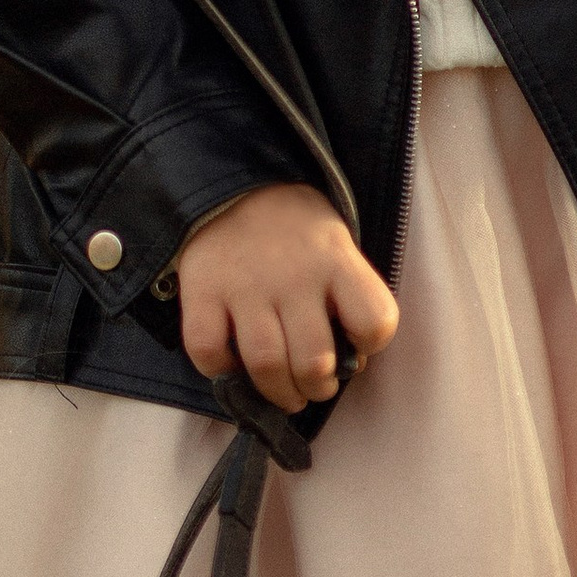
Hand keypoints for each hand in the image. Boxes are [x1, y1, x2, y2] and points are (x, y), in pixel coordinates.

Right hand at [175, 183, 398, 413]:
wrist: (234, 184)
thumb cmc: (296, 231)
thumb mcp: (336, 247)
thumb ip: (345, 299)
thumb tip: (345, 363)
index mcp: (335, 260)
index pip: (374, 320)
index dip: (369, 343)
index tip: (354, 342)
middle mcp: (293, 273)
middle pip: (314, 360)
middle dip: (317, 388)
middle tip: (311, 384)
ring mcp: (244, 283)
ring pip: (266, 365)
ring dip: (277, 392)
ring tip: (282, 389)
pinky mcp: (201, 289)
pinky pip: (208, 351)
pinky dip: (220, 369)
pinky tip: (232, 359)